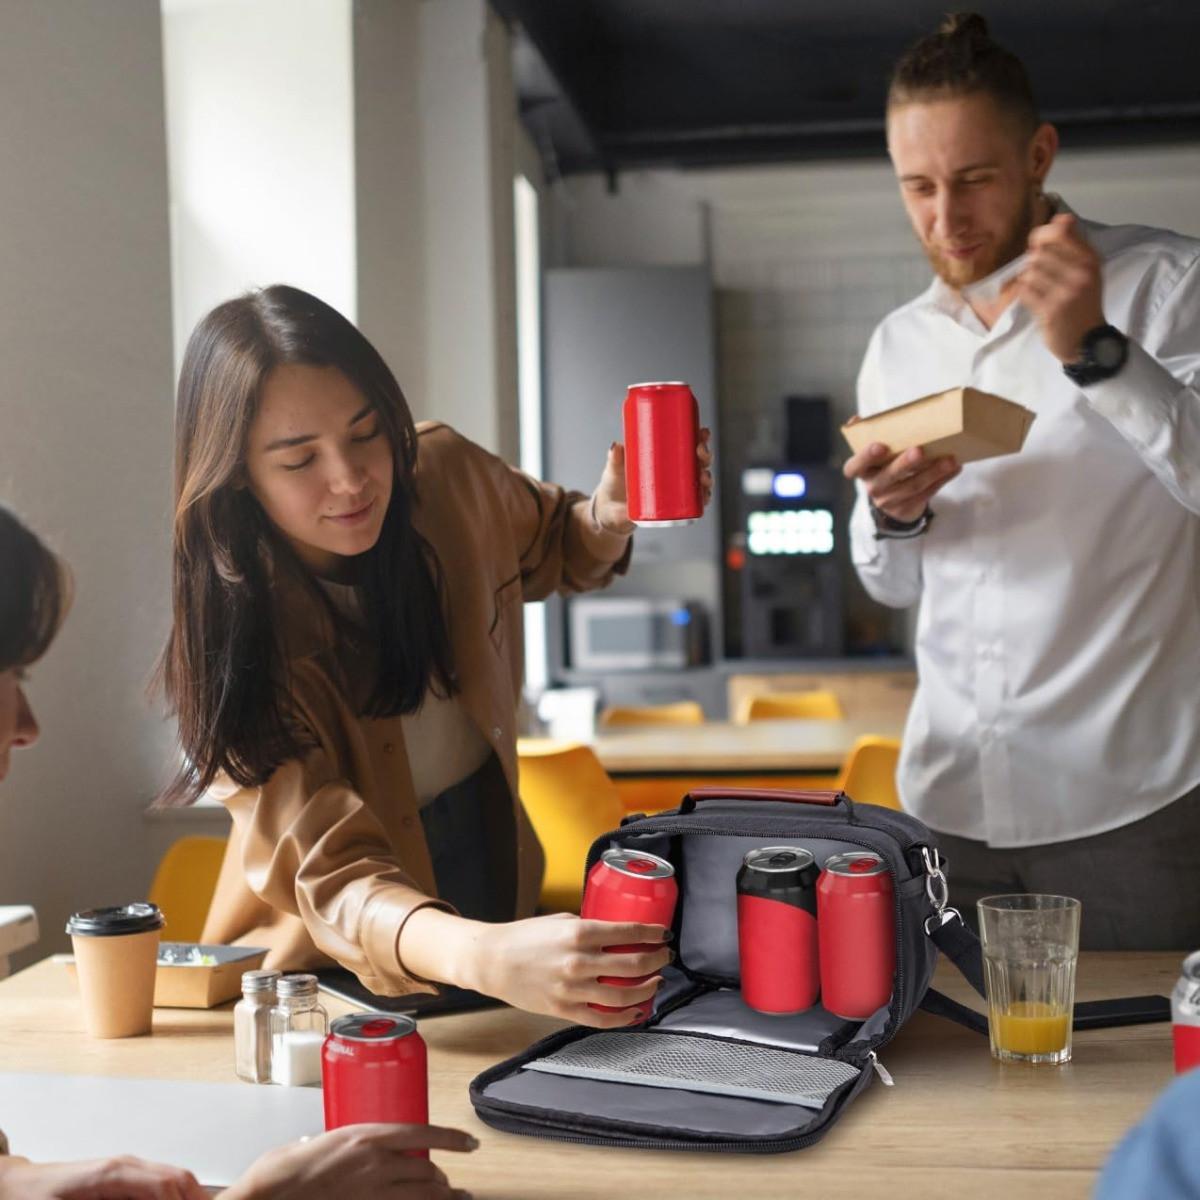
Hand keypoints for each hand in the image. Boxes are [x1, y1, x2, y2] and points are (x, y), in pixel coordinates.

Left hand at [0, 1154, 205, 1199]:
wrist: (15, 1186)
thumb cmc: (33, 1199)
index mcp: (114, 1173)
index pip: (166, 1184)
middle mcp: (126, 1167)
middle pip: (178, 1179)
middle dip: (196, 1199)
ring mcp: (127, 1170)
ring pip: (173, 1182)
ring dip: (186, 1198)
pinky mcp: (123, 1181)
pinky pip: (158, 1187)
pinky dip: (172, 1198)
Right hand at [222, 1124, 477, 1199]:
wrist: (267, 1198)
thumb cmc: (284, 1171)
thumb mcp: (323, 1141)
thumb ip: (349, 1145)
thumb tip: (356, 1149)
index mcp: (367, 1137)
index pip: (424, 1134)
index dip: (452, 1139)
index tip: (469, 1142)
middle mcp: (376, 1165)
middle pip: (428, 1171)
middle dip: (442, 1179)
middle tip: (449, 1182)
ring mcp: (373, 1195)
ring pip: (422, 1197)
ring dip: (441, 1198)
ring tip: (454, 1198)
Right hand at [467, 912, 671, 1027]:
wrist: (492, 960)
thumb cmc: (524, 936)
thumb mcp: (560, 920)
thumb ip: (587, 927)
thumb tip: (616, 932)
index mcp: (578, 932)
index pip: (628, 932)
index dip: (652, 934)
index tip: (664, 935)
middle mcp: (578, 961)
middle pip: (633, 964)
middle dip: (657, 960)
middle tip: (665, 957)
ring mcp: (571, 988)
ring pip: (622, 995)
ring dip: (646, 990)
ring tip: (655, 982)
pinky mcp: (563, 1009)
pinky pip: (601, 1019)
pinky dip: (623, 1018)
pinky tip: (635, 1012)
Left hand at [591, 428, 714, 533]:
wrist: (610, 512)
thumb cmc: (614, 485)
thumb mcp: (615, 469)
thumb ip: (615, 458)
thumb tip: (616, 446)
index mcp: (666, 457)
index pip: (688, 444)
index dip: (700, 438)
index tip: (703, 433)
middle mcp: (675, 473)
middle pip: (699, 462)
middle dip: (706, 456)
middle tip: (700, 452)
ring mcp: (676, 490)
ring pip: (700, 481)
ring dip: (707, 478)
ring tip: (702, 476)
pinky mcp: (673, 508)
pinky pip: (694, 503)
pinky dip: (703, 500)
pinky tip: (705, 496)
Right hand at [843, 442, 959, 523]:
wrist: (891, 501)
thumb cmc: (884, 467)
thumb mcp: (874, 456)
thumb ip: (868, 437)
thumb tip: (855, 419)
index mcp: (862, 471)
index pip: (854, 467)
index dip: (866, 456)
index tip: (880, 445)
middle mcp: (873, 487)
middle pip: (889, 476)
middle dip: (905, 463)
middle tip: (919, 450)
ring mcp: (889, 501)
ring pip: (913, 486)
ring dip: (933, 472)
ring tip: (950, 460)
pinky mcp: (907, 508)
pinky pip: (927, 493)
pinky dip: (942, 480)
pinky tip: (954, 468)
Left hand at [1017, 213, 1105, 362]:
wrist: (1086, 341)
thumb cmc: (1082, 303)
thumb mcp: (1086, 270)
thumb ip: (1072, 244)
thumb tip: (1061, 217)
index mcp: (1091, 259)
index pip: (1059, 232)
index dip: (1041, 236)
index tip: (1037, 245)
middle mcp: (1081, 272)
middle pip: (1039, 253)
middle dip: (1033, 263)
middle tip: (1041, 277)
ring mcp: (1067, 292)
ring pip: (1029, 272)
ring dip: (1028, 281)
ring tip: (1040, 291)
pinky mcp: (1051, 310)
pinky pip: (1024, 291)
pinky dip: (1024, 295)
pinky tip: (1035, 301)